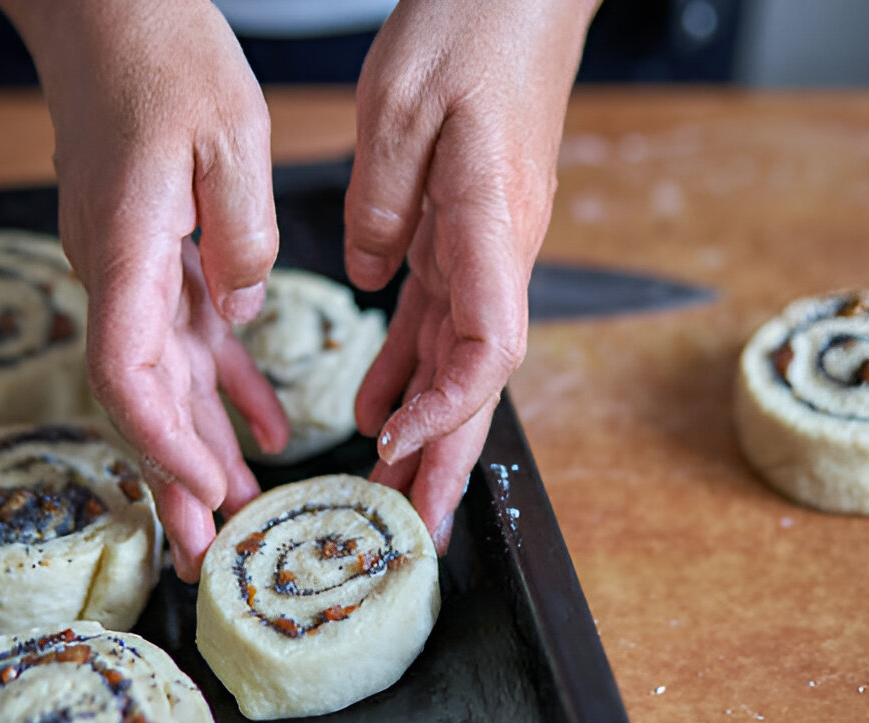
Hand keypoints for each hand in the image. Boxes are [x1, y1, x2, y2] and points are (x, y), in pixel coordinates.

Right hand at [0, 0, 288, 579]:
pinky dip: (228, 389)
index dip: (165, 443)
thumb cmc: (165, 60)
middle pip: (141, 401)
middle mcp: (119, 276)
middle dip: (175, 482)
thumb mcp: (230, 138)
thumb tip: (245, 310)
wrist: (111, 20)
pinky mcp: (159, 262)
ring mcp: (135, 274)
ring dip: (200, 451)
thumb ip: (243, 236)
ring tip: (236, 516)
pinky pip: (193, 343)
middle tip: (204, 558)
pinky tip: (266, 432)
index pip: (129, 373)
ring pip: (168, 383)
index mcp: (127, 253)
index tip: (208, 491)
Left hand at [345, 0, 597, 549]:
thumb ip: (382, 204)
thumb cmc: (472, 30)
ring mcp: (487, 246)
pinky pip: (439, 318)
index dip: (449, 409)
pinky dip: (408, 367)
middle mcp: (499, 250)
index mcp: (491, 226)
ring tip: (390, 488)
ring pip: (459, 360)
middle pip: (478, 379)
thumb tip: (369, 274)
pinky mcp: (467, 233)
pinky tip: (377, 402)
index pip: (487, 347)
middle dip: (448, 457)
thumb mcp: (401, 109)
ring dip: (428, 428)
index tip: (398, 445)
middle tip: (414, 527)